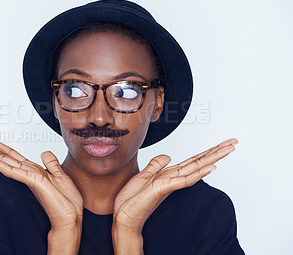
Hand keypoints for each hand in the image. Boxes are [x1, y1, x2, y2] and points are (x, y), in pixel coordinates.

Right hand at [0, 134, 83, 230]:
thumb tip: (45, 152)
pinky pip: (12, 170)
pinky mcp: (32, 181)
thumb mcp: (60, 176)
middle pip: (3, 156)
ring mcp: (28, 177)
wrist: (71, 217)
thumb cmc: (67, 202)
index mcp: (33, 170)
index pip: (12, 155)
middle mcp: (27, 172)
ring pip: (3, 161)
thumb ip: (51, 163)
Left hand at [113, 138, 237, 231]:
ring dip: (213, 158)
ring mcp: (171, 183)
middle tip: (234, 142)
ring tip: (229, 149)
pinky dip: (198, 173)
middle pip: (199, 162)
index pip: (193, 160)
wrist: (124, 216)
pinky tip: (211, 168)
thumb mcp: (144, 176)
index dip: (207, 151)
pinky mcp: (164, 188)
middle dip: (217, 151)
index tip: (222, 143)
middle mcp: (174, 178)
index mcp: (170, 174)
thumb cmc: (132, 199)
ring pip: (196, 168)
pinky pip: (184, 180)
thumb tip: (168, 156)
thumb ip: (156, 165)